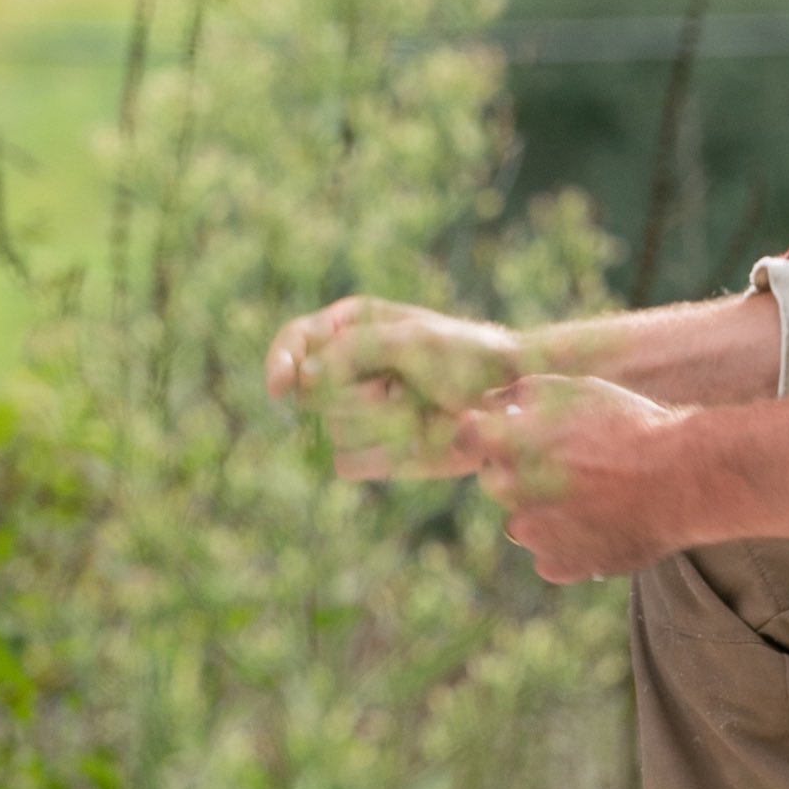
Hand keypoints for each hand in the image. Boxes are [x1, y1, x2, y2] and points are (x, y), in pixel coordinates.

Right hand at [267, 294, 521, 478]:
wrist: (508, 404)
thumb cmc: (467, 357)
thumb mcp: (411, 341)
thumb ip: (352, 353)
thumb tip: (302, 378)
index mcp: (351, 327)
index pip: (294, 341)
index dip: (280, 362)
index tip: (280, 387)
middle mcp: (347, 369)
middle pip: (308, 392)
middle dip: (352, 395)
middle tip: (397, 387)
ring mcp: (357, 412)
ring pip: (332, 429)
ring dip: (379, 423)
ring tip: (419, 408)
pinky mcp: (370, 452)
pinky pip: (348, 462)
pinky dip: (382, 455)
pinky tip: (415, 439)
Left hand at [450, 370, 715, 583]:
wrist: (681, 478)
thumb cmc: (631, 426)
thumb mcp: (577, 390)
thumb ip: (524, 395)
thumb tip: (491, 403)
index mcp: (508, 444)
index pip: (467, 437)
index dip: (483, 434)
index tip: (501, 435)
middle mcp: (511, 492)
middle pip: (497, 482)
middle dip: (521, 473)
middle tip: (568, 465)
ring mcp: (534, 534)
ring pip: (523, 523)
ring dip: (544, 512)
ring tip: (592, 497)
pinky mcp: (558, 566)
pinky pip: (549, 556)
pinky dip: (568, 545)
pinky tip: (601, 524)